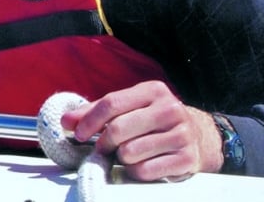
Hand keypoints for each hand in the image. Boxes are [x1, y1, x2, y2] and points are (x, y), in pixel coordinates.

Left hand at [59, 80, 222, 181]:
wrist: (199, 137)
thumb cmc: (153, 121)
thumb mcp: (130, 108)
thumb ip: (96, 112)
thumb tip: (65, 120)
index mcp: (153, 91)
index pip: (112, 103)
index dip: (89, 120)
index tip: (77, 134)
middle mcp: (170, 109)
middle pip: (119, 129)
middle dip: (104, 143)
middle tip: (102, 149)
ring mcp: (181, 134)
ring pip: (130, 152)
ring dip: (121, 158)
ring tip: (127, 155)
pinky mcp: (187, 159)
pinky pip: (145, 171)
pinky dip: (135, 172)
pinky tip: (140, 165)